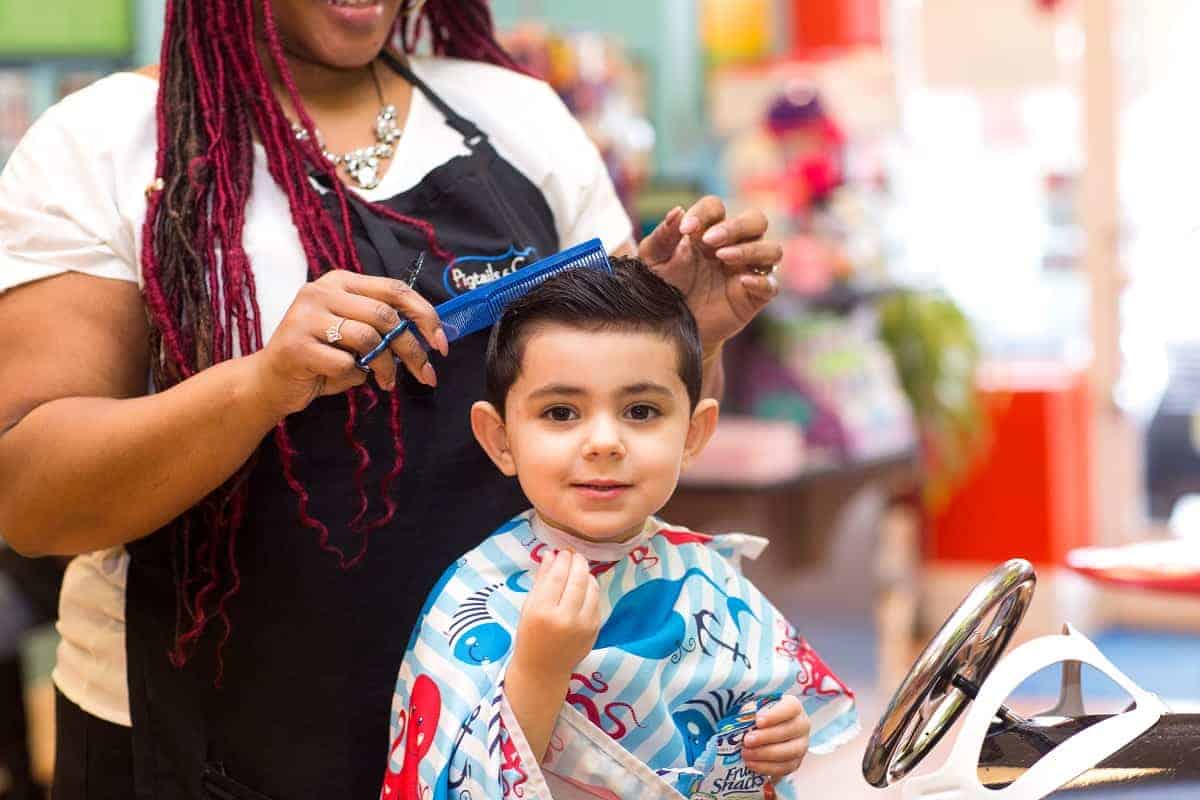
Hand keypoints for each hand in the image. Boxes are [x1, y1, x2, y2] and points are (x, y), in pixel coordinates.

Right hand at [251, 270, 449, 417]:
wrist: (270, 381)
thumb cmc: (320, 357)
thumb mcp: (355, 334)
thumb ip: (384, 327)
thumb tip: (429, 336)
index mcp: (341, 282)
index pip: (394, 289)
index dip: (424, 315)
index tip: (442, 343)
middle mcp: (322, 291)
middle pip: (385, 315)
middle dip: (412, 348)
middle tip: (424, 374)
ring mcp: (306, 317)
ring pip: (368, 339)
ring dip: (385, 367)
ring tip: (385, 382)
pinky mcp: (296, 345)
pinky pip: (345, 363)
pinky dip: (353, 377)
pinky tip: (345, 378)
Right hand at [512, 550, 601, 681]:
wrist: (543, 669)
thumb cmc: (530, 634)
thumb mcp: (529, 607)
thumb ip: (541, 579)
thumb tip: (551, 554)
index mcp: (542, 612)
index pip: (557, 577)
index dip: (562, 560)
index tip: (563, 552)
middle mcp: (564, 619)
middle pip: (577, 580)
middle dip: (577, 563)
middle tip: (575, 555)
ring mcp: (582, 626)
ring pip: (591, 589)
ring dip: (587, 574)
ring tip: (580, 568)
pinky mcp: (594, 630)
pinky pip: (596, 602)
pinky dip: (592, 590)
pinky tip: (585, 585)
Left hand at [638, 197, 781, 353]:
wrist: (669, 329)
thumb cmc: (662, 290)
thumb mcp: (653, 262)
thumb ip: (661, 237)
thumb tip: (678, 211)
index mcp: (708, 233)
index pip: (716, 207)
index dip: (704, 213)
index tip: (686, 229)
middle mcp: (733, 247)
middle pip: (756, 220)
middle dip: (735, 226)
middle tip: (709, 241)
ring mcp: (747, 271)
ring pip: (772, 250)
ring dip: (750, 249)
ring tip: (722, 258)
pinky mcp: (754, 297)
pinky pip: (772, 285)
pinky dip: (761, 281)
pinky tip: (741, 282)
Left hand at [742, 695, 810, 778]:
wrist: (765, 732)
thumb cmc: (760, 715)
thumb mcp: (755, 707)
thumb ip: (751, 709)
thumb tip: (744, 715)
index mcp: (794, 707)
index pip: (790, 708)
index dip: (775, 715)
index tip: (757, 721)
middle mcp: (802, 725)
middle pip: (789, 731)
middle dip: (766, 737)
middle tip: (747, 740)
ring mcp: (801, 745)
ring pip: (789, 752)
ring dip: (765, 754)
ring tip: (746, 754)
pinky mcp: (795, 762)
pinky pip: (785, 768)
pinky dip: (767, 768)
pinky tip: (752, 764)